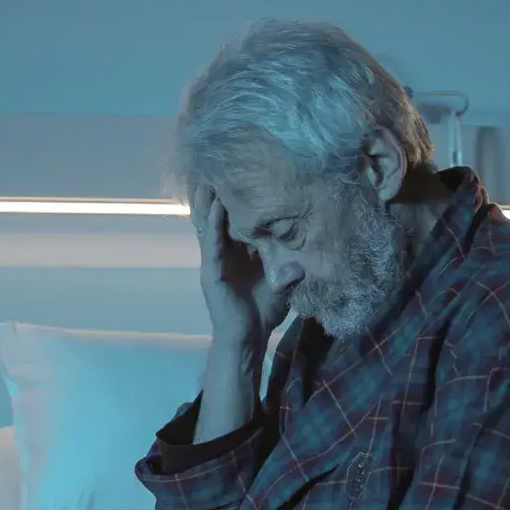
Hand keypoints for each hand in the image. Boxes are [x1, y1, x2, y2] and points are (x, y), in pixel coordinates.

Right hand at [193, 184, 289, 351]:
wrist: (248, 340)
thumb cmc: (262, 314)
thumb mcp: (283, 287)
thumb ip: (290, 272)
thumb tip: (301, 262)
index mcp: (238, 256)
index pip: (235, 224)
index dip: (235, 203)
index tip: (240, 178)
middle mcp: (223, 256)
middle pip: (218, 220)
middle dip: (217, 197)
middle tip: (217, 168)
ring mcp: (215, 263)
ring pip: (209, 227)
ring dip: (209, 204)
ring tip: (209, 178)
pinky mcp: (211, 273)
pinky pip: (211, 244)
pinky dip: (213, 225)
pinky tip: (215, 207)